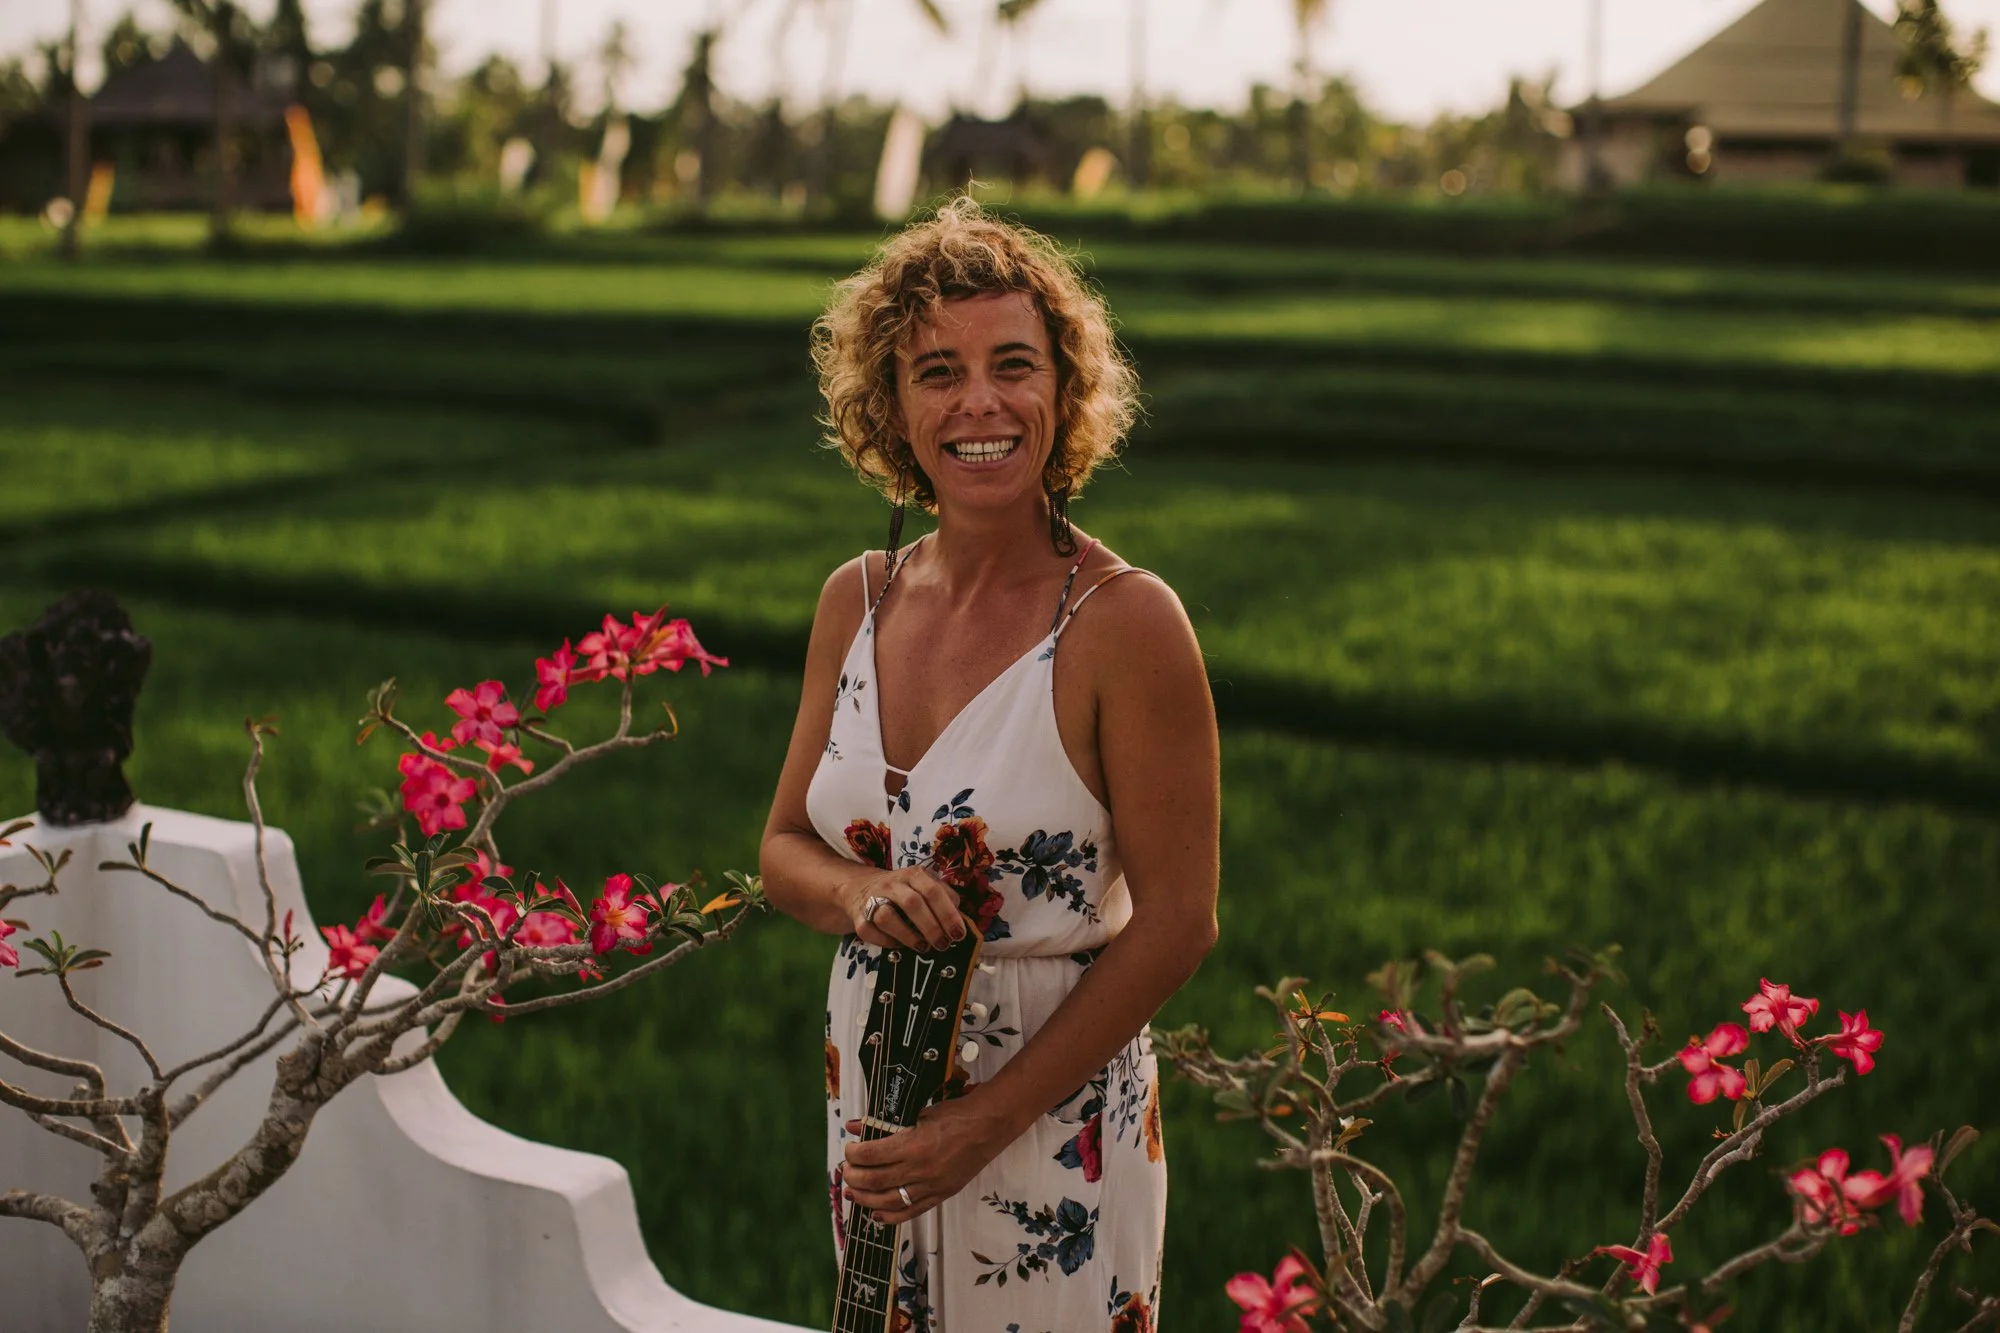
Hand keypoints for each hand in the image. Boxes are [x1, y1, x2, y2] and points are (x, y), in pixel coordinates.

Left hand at [842, 1093, 1017, 1225]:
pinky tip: (875, 1214)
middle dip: (854, 1177)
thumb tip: (854, 1126)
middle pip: (875, 1180)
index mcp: (914, 1145)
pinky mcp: (941, 1195)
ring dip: (865, 1199)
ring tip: (852, 1192)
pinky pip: (911, 1212)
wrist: (989, 1126)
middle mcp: (920, 1170)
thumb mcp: (919, 1113)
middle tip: (846, 1171)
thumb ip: (885, 1123)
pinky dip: (890, 1216)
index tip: (849, 1150)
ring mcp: (931, 1186)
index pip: (871, 1155)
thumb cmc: (954, 1115)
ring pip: (888, 1201)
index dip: (854, 1154)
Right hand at [845, 866, 965, 952]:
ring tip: (923, 947)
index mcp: (913, 875)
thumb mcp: (925, 886)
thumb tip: (960, 919)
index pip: (933, 891)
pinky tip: (899, 945)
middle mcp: (892, 884)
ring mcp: (872, 900)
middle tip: (942, 944)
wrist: (861, 888)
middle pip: (912, 903)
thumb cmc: (903, 891)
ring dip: (908, 936)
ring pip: (887, 917)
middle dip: (931, 927)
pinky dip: (886, 942)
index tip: (959, 934)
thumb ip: (944, 898)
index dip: (947, 914)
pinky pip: (870, 932)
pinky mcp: (859, 917)